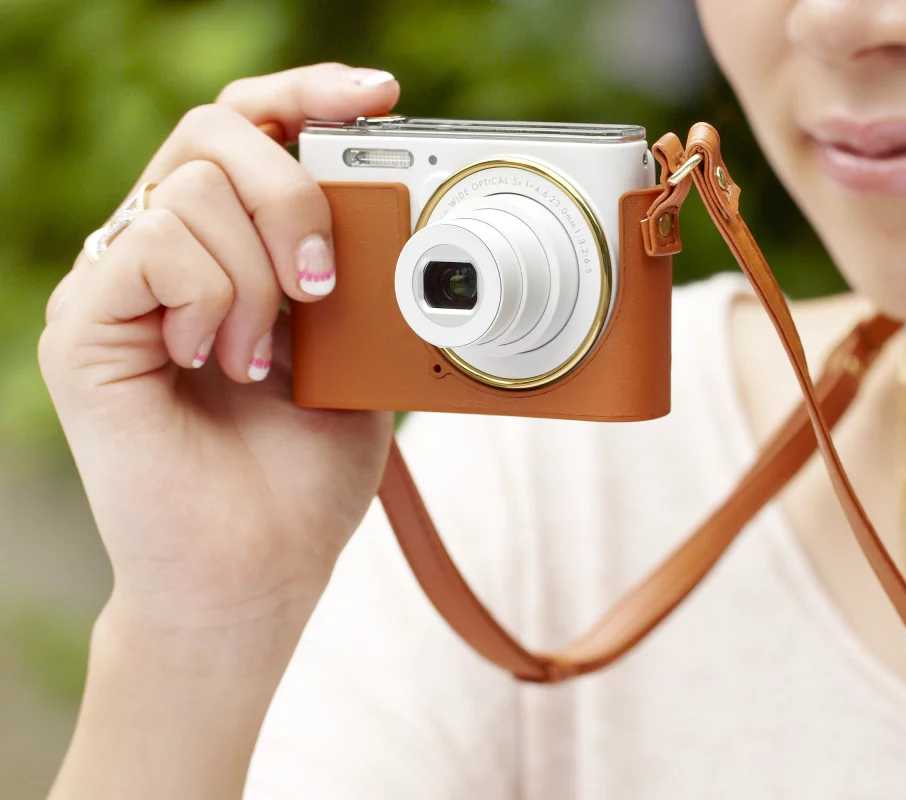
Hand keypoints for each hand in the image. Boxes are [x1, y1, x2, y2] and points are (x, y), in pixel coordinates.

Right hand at [39, 64, 400, 633]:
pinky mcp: (84, 326)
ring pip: (194, 186)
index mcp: (228, 247)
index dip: (308, 93)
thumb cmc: (304, 474)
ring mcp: (118, 284)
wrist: (258, 571)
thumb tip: (384, 200)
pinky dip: (214, 299)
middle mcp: (165, 250)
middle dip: (294, 191)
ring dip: (261, 274)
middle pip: (218, 130)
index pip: (250, 126)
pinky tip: (219, 363)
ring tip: (264, 361)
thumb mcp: (357, 352)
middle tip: (323, 284)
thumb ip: (355, 271)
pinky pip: (154, 243)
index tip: (381, 97)